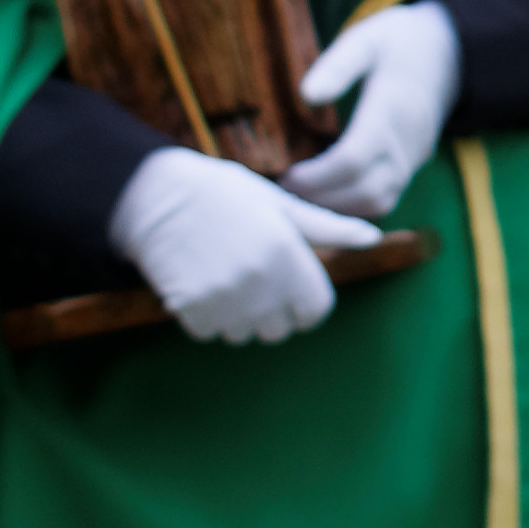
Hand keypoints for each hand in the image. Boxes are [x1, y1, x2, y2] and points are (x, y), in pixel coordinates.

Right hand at [106, 151, 387, 347]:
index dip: (305, 302)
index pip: (315, 310)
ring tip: (223, 275)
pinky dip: (205, 317)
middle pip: (280, 329)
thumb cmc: (224, 195)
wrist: (155, 194)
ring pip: (243, 334)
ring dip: (237, 316)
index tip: (289, 287)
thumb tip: (373, 237)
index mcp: (287, 254)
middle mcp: (260, 281)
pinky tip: (199, 282)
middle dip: (271, 311)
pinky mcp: (191, 307)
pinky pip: (209, 332)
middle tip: (250, 275)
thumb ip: (328, 227)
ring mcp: (224, 297)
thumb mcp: (281, 204)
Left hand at [285, 1, 465, 219]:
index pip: (354, 158)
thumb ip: (337, 65)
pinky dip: (354, 207)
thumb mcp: (366, 38)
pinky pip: (386, 200)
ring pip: (377, 202)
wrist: (451, 53)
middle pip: (365, 190)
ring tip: (301, 196)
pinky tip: (326, 195)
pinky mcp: (413, 165)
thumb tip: (306, 96)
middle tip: (283, 191)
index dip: (317, 176)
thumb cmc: (399, 41)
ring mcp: (414, 157)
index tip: (285, 175)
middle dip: (321, 198)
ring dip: (338, 208)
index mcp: (392, 108)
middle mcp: (407, 141)